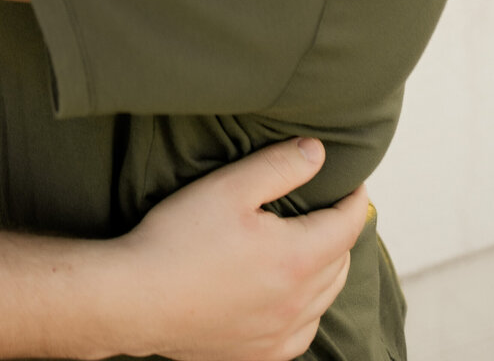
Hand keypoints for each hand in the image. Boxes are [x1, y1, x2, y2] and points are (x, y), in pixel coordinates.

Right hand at [92, 140, 367, 360]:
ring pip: (325, 299)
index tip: (356, 184)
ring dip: (327, 269)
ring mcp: (281, 334)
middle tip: (330, 208)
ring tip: (314, 245)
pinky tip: (292, 296)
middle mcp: (298, 302)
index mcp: (297, 258)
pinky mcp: (261, 354)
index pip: (347, 225)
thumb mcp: (228, 187)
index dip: (356, 200)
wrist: (138, 299)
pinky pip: (304, 331)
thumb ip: (279, 166)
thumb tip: (318, 153)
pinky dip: (308, 308)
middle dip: (341, 232)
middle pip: (341, 262)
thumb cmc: (179, 240)